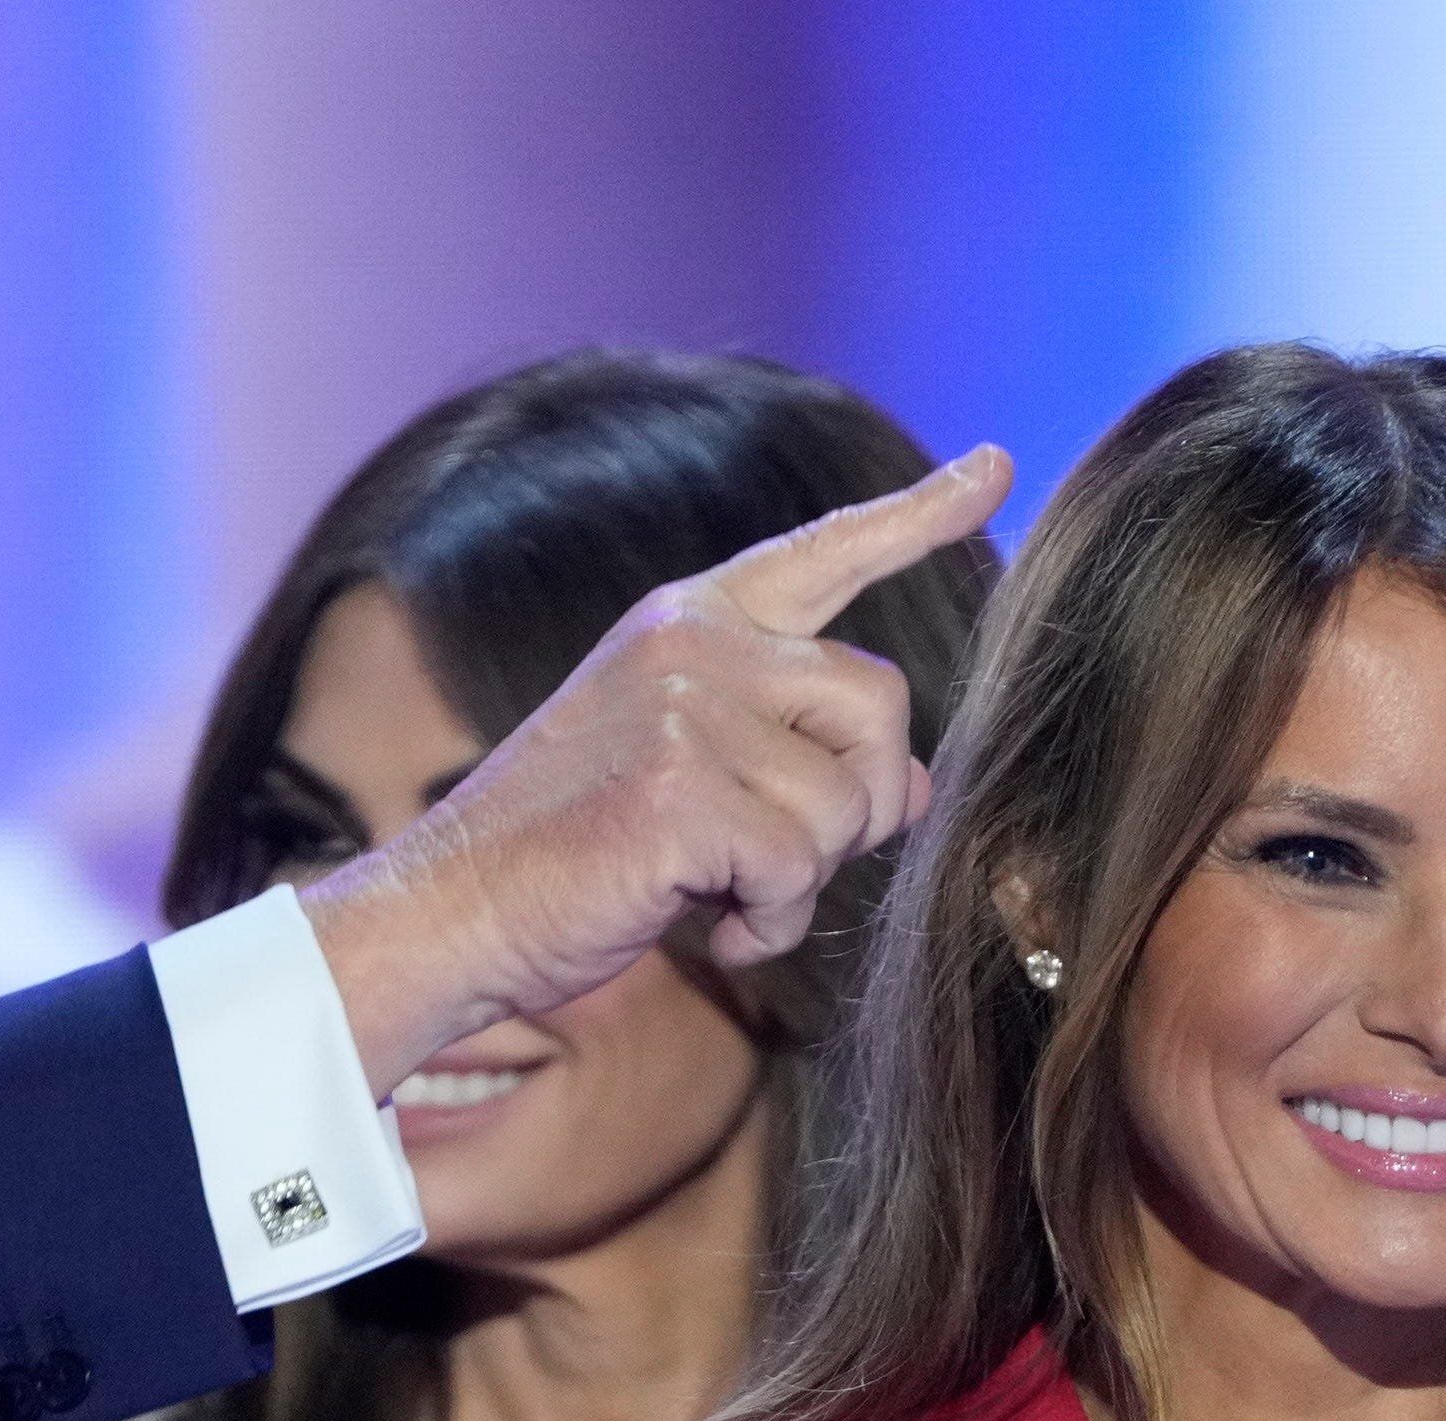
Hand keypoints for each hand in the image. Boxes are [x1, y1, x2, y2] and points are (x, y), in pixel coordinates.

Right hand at [302, 446, 1011, 1090]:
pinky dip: (769, 924)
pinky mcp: (683, 790)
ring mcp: (686, 709)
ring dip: (802, 881)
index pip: (826, 552)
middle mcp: (695, 643)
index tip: (997, 463)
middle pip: (880, 704)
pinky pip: (801, 868)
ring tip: (718, 895)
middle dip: (862, 803)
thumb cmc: (565, 856)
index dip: (919, 516)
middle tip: (780, 860)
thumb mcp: (690, 779)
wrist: (449, 911)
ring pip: (848, 803)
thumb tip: (921, 788)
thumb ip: (796, 756)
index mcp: (691, 620)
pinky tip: (708, 932)